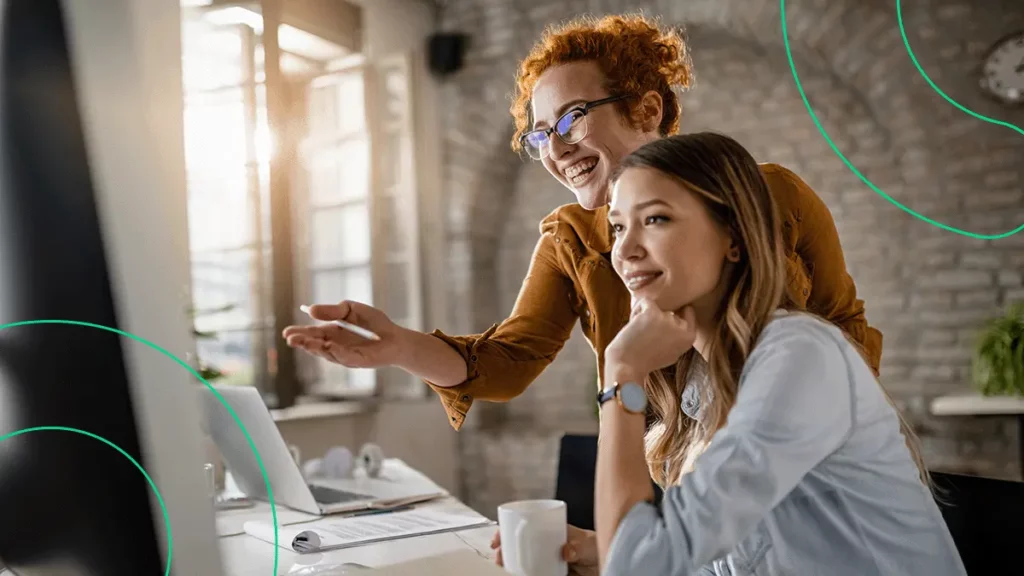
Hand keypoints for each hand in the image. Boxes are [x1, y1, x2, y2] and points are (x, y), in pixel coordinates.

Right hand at [282, 301, 403, 367]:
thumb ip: (333, 310)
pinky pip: (344, 357)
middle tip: (290, 339)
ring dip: (314, 347)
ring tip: (302, 342)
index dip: (299, 333)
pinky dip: (335, 351)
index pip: (311, 333)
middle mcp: (335, 346)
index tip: (286, 332)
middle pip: (314, 345)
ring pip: (326, 353)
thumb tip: (311, 310)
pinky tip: (327, 346)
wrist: (395, 337)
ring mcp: (344, 355)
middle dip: (302, 342)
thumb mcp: (351, 310)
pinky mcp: (357, 361)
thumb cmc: (374, 323)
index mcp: (331, 333)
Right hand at [490, 525, 597, 575]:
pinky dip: (523, 574)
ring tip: (504, 568)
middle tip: (499, 556)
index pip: (523, 527)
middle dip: (504, 551)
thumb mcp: (587, 543)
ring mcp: (546, 561)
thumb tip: (566, 552)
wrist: (606, 564)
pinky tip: (517, 575)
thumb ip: (577, 546)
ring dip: (510, 565)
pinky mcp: (550, 574)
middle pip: (518, 546)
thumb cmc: (596, 547)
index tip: (498, 538)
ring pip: (522, 562)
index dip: (507, 531)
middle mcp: (544, 546)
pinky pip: (533, 574)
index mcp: (549, 531)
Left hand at [605, 299, 696, 376]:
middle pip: (669, 311)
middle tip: (646, 333)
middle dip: (658, 318)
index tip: (664, 319)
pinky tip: (632, 323)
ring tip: (638, 331)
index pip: (689, 314)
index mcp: (689, 338)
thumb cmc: (646, 361)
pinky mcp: (652, 313)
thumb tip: (677, 317)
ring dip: (645, 315)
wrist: (627, 366)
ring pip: (656, 306)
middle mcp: (681, 328)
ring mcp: (668, 319)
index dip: (676, 312)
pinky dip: (636, 309)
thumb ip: (677, 337)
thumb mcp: (672, 353)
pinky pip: (645, 301)